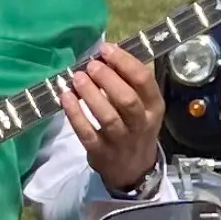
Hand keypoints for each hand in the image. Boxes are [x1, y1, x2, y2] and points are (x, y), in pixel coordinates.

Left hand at [64, 41, 164, 192]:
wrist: (133, 170)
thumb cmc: (136, 128)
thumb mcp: (143, 107)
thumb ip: (128, 83)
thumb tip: (104, 55)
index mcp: (154, 107)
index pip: (144, 80)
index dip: (124, 62)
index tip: (106, 49)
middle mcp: (141, 124)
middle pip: (127, 99)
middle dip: (108, 79)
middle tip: (91, 66)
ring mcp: (121, 141)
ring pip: (108, 117)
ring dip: (91, 95)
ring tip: (77, 78)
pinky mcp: (102, 153)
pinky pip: (87, 133)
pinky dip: (75, 115)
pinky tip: (66, 98)